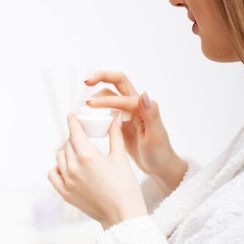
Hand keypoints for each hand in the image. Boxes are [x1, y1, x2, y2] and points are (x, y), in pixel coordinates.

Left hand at [48, 113, 146, 229]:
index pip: (75, 132)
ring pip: (60, 157)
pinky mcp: (65, 193)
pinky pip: (53, 174)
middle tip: (82, 137)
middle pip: (68, 144)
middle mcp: (74, 167)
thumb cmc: (126, 188)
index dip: (73, 122)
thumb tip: (114, 118)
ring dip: (67, 152)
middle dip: (75, 138)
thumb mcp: (121, 158)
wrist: (123, 215)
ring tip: (78, 154)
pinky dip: (58, 168)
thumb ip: (115, 136)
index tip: (71, 116)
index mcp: (88, 156)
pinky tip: (68, 168)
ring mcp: (68, 181)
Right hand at [84, 71, 186, 195]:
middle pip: (117, 82)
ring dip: (96, 95)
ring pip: (109, 95)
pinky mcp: (120, 120)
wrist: (159, 166)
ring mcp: (127, 112)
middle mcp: (136, 105)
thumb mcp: (156, 136)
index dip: (105, 100)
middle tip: (85, 82)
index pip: (121, 97)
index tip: (90, 105)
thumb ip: (151, 114)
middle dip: (101, 77)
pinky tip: (88, 118)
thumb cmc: (159, 153)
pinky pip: (106, 109)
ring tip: (84, 107)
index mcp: (144, 107)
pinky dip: (96, 109)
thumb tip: (144, 94)